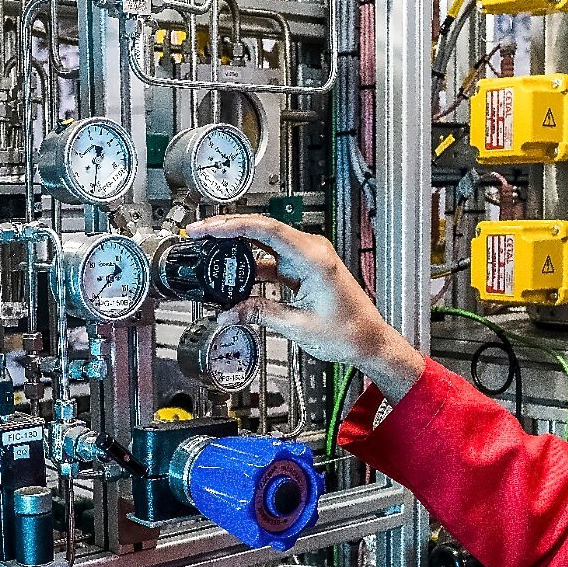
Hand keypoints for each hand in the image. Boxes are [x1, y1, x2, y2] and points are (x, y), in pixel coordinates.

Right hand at [186, 214, 424, 401]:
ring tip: (208, 251)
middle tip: (198, 234)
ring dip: (236, 247)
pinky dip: (250, 265)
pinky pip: (270, 259)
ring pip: (263, 242)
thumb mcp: (297, 326)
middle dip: (226, 230)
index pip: (265, 229)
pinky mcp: (302, 267)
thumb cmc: (348, 332)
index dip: (231, 226)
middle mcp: (310, 251)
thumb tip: (228, 314)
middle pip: (261, 229)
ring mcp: (306, 257)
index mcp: (313, 258)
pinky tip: (232, 275)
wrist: (368, 339)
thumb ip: (259, 314)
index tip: (207, 228)